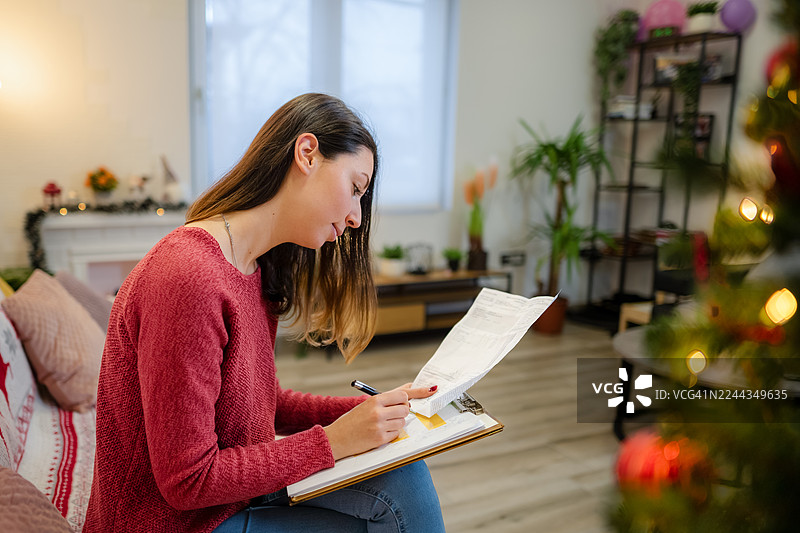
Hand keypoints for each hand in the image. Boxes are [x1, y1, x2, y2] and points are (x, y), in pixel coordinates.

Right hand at [323, 383, 437, 459]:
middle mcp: (378, 412)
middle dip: (402, 412)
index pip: (402, 395)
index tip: (401, 403)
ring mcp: (379, 427)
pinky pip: (396, 434)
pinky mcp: (380, 439)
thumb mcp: (366, 405)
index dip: (404, 400)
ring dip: (396, 423)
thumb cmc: (351, 420)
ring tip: (385, 424)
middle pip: (405, 409)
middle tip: (394, 414)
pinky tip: (381, 432)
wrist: (337, 438)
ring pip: (402, 422)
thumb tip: (407, 397)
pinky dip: (391, 433)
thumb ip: (385, 401)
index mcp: (374, 400)